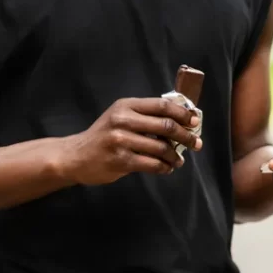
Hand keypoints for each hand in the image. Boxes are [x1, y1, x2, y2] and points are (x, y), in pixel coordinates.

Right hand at [61, 97, 203, 185]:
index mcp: (126, 105)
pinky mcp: (120, 160)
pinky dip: (164, 167)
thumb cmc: (103, 135)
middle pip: (165, 125)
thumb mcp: (120, 116)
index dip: (182, 113)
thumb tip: (179, 119)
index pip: (161, 105)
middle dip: (185, 135)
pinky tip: (167, 168)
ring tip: (179, 160)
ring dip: (175, 155)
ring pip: (160, 147)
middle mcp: (123, 120)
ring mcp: (121, 140)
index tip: (195, 121)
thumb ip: (144, 115)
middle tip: (196, 143)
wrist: (76, 155)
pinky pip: (152, 164)